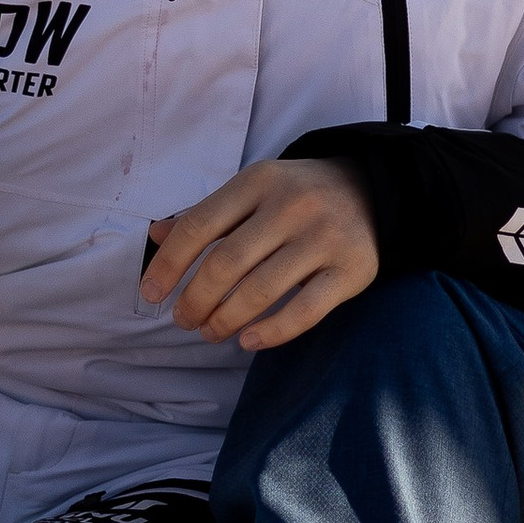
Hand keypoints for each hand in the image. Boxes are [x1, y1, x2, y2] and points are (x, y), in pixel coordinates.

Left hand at [140, 158, 377, 353]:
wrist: (372, 189)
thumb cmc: (296, 195)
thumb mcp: (252, 190)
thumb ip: (207, 214)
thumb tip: (156, 236)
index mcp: (258, 181)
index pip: (199, 226)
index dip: (169, 265)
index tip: (151, 294)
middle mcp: (291, 206)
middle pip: (227, 263)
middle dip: (196, 300)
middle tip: (184, 320)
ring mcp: (323, 238)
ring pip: (261, 290)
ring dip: (225, 320)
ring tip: (210, 332)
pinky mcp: (351, 270)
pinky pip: (305, 311)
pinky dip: (272, 332)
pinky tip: (248, 341)